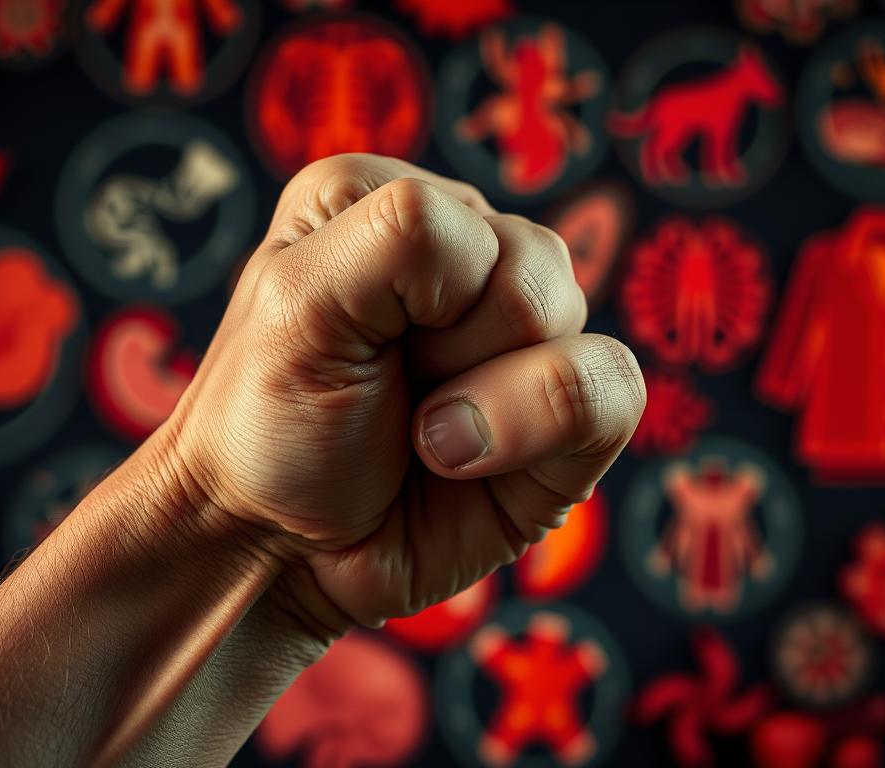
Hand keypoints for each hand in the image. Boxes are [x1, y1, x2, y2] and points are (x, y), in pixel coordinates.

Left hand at [155, 154, 645, 633]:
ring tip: (419, 435)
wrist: (276, 554)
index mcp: (395, 199)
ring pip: (572, 322)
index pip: (456, 218)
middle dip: (449, 350)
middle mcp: (470, 252)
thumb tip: (517, 284)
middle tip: (387, 392)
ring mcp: (524, 334)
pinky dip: (536, 431)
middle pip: (531, 266)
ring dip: (485, 401)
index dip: (409, 298)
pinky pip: (616, 390)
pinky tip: (465, 464)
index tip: (348, 341)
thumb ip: (402, 236)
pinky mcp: (566, 416)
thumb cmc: (268, 425)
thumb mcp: (297, 301)